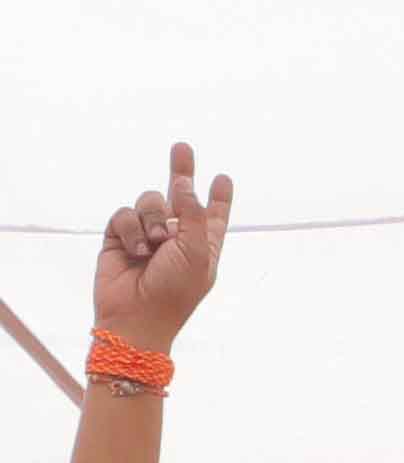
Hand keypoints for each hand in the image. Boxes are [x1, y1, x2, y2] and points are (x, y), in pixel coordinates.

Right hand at [94, 142, 233, 355]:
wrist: (135, 315)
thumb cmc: (174, 291)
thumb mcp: (196, 252)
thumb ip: (194, 214)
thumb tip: (185, 183)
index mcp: (203, 244)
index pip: (214, 216)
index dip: (219, 197)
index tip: (224, 179)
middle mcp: (176, 236)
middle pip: (179, 196)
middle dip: (180, 171)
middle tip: (182, 147)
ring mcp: (147, 235)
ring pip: (150, 201)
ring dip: (152, 219)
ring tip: (153, 246)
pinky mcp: (120, 236)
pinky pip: (124, 214)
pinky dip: (130, 230)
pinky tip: (134, 251)